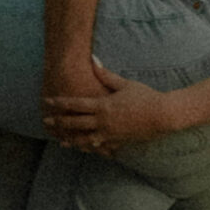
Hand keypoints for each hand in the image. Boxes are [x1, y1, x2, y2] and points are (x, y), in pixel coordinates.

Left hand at [44, 60, 171, 153]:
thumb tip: (93, 59)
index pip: (75, 104)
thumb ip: (106, 75)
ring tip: (61, 142)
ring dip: (71, 141)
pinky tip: (85, 150)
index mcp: (102, 105)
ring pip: (85, 140)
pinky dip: (91, 148)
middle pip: (75, 123)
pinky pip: (100, 147)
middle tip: (46, 121)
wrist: (162, 115)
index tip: (48, 101)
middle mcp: (102, 121)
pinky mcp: (117, 142)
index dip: (60, 102)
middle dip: (59, 122)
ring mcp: (109, 134)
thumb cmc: (145, 96)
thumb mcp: (125, 84)